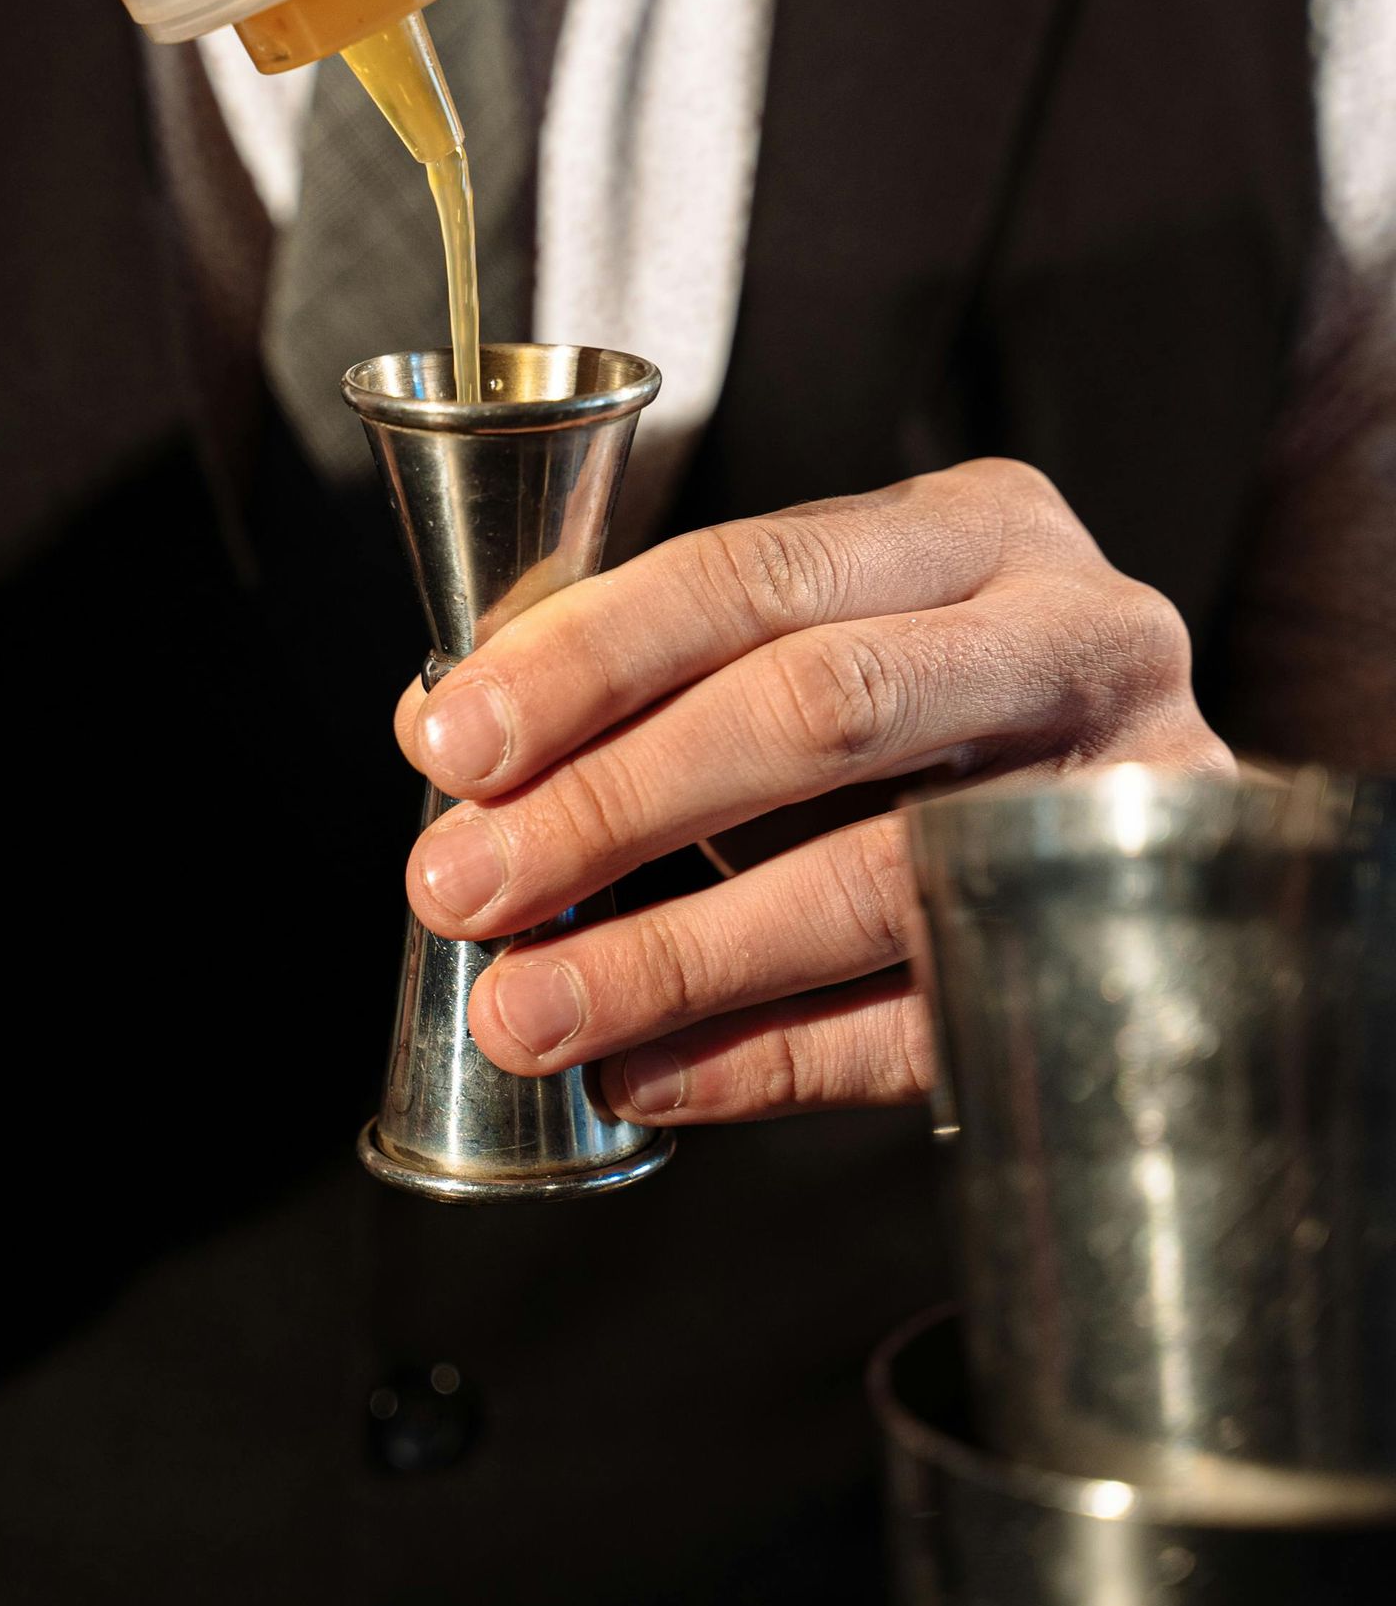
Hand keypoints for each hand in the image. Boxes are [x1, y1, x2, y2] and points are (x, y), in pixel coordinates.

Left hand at [399, 459, 1231, 1126]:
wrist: (1166, 826)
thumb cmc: (943, 706)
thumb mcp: (825, 635)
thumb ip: (654, 668)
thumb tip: (439, 729)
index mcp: (976, 529)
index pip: (755, 572)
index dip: (589, 659)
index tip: (452, 744)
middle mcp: (1074, 639)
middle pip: (819, 710)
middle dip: (613, 804)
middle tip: (464, 887)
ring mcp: (1121, 800)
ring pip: (873, 882)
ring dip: (671, 958)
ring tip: (528, 1009)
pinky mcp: (1128, 951)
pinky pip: (923, 1021)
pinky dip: (767, 1058)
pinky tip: (647, 1075)